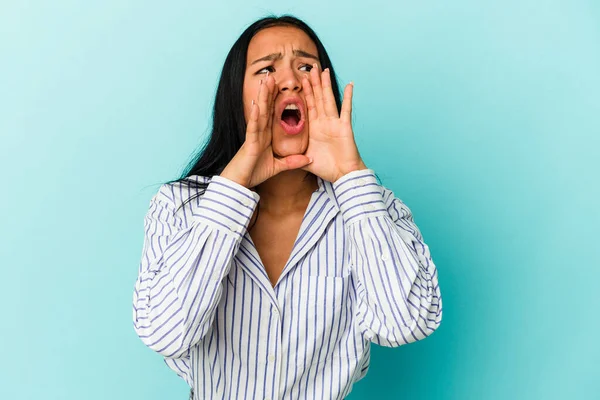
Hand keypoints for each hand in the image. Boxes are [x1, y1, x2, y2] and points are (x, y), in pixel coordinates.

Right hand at [220, 73, 312, 187]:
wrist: (239, 183)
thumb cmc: (253, 173)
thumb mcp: (277, 167)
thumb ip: (291, 162)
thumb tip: (308, 159)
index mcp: (265, 136)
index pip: (272, 114)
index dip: (276, 100)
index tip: (280, 86)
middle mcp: (259, 132)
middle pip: (266, 109)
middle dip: (269, 93)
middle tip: (272, 76)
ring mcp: (253, 136)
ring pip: (259, 113)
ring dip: (262, 97)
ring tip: (265, 82)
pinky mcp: (249, 144)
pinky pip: (253, 128)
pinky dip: (255, 116)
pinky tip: (257, 105)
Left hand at [301, 64, 366, 182]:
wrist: (343, 176)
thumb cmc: (326, 168)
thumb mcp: (305, 159)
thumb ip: (294, 156)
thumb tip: (281, 156)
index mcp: (314, 128)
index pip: (307, 106)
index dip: (303, 93)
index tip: (299, 80)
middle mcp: (324, 122)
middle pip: (317, 98)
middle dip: (314, 82)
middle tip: (310, 67)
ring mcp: (335, 123)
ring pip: (328, 99)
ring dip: (326, 85)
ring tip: (323, 70)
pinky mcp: (344, 127)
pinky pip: (346, 110)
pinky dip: (348, 97)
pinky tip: (349, 85)